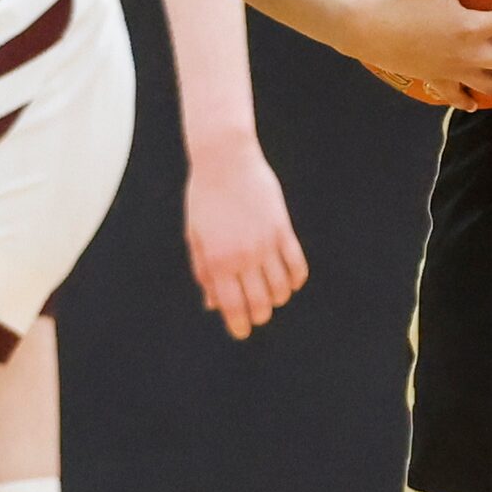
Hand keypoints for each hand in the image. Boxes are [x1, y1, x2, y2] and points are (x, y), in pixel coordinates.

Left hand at [184, 141, 308, 340]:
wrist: (225, 160)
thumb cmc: (204, 199)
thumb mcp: (196, 236)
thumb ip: (204, 271)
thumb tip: (212, 304)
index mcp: (217, 261)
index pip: (231, 306)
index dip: (238, 324)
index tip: (242, 332)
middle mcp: (243, 256)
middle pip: (259, 302)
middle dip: (259, 316)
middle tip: (257, 316)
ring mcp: (265, 243)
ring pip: (280, 288)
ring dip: (277, 298)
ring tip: (272, 296)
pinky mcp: (282, 228)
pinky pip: (296, 264)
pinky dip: (295, 279)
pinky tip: (290, 282)